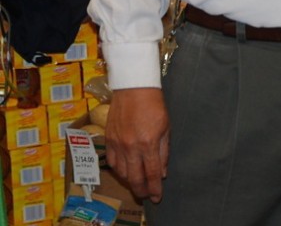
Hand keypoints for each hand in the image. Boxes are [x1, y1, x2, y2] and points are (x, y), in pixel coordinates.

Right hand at [104, 87, 169, 202]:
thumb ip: (164, 151)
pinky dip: (118, 170)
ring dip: (129, 181)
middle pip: (134, 178)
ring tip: (137, 184)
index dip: (154, 188)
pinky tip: (125, 171)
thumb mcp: (166, 127)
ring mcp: (117, 144)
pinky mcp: (108, 140)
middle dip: (141, 190)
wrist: (133, 89)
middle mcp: (131, 147)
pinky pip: (111, 162)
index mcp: (148, 143)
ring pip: (121, 172)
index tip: (157, 197)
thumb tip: (162, 172)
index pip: (152, 173)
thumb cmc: (154, 106)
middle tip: (145, 196)